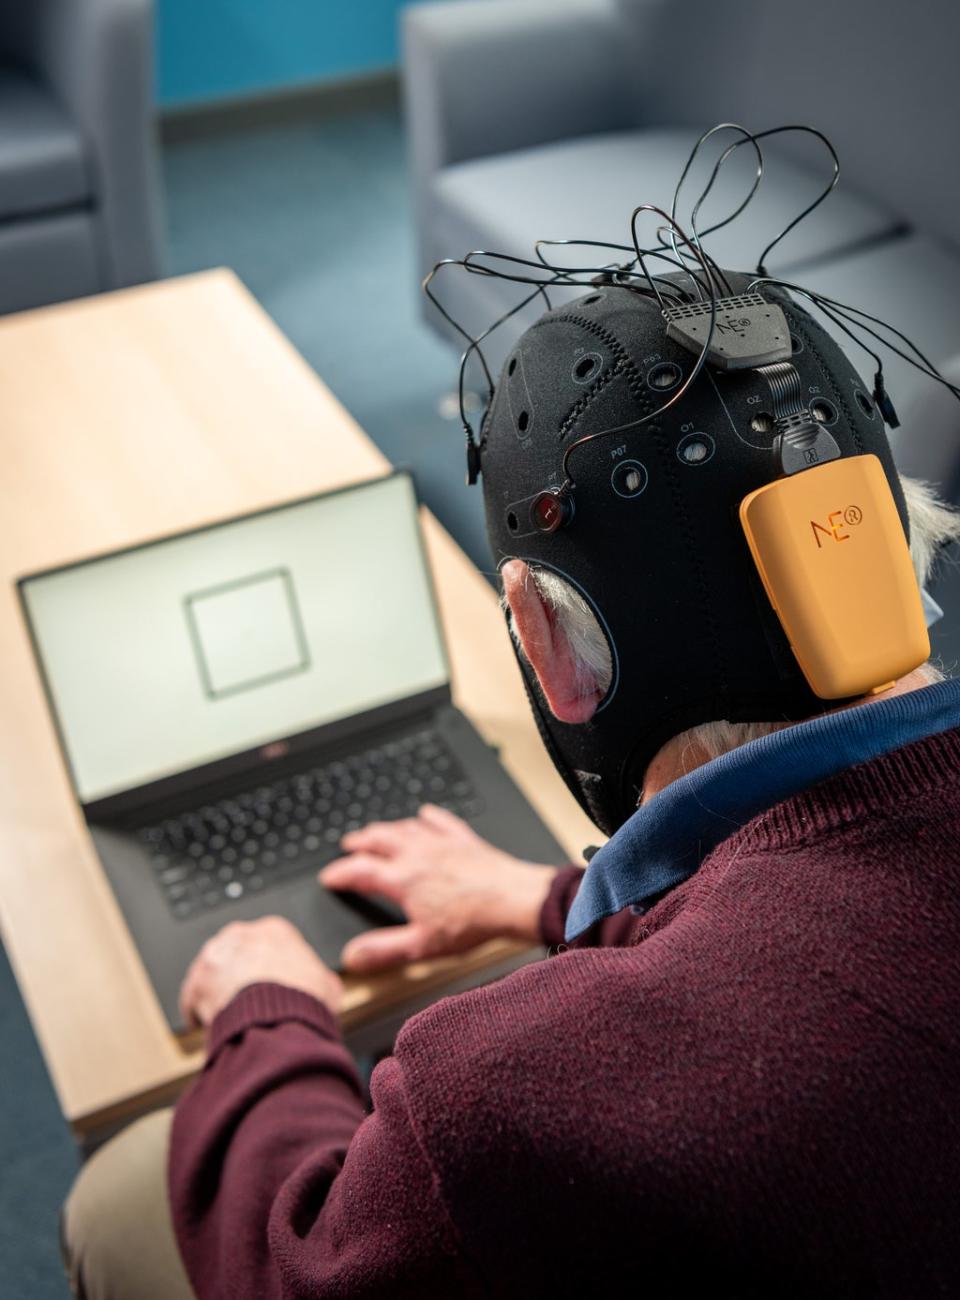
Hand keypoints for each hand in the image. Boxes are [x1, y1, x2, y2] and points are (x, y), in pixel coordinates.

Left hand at [179, 916, 342, 1027]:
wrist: (278, 1019)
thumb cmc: (304, 1000)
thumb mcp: (328, 984)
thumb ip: (318, 977)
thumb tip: (322, 985)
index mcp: (274, 930)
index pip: (266, 944)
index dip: (267, 967)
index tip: (267, 983)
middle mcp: (241, 935)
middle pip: (236, 954)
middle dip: (239, 974)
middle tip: (247, 999)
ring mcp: (216, 956)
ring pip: (212, 972)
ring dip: (218, 990)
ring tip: (227, 1014)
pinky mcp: (197, 982)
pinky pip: (192, 997)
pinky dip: (196, 1011)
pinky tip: (205, 1023)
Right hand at [319, 803, 558, 972]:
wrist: (513, 899)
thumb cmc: (472, 922)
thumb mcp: (422, 946)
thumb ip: (383, 950)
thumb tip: (352, 956)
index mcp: (403, 879)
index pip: (359, 871)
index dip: (339, 873)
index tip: (329, 877)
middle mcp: (417, 854)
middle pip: (378, 839)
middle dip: (359, 842)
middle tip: (348, 845)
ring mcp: (440, 842)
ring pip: (404, 827)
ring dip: (386, 828)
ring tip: (377, 831)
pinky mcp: (463, 838)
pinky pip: (439, 820)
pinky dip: (427, 817)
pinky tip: (425, 814)